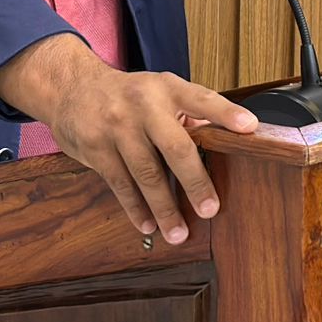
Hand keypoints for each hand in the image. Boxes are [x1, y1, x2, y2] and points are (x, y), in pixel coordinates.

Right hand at [0, 34, 257, 243]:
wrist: (71, 87)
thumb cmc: (128, 95)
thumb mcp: (158, 91)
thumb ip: (187, 115)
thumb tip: (222, 143)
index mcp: (166, 88)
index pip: (201, 98)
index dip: (225, 113)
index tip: (249, 128)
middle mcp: (143, 105)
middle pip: (175, 146)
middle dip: (194, 181)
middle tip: (210, 208)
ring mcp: (117, 127)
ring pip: (145, 173)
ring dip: (163, 207)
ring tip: (178, 234)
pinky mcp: (96, 148)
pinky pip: (120, 184)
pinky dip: (135, 208)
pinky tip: (147, 225)